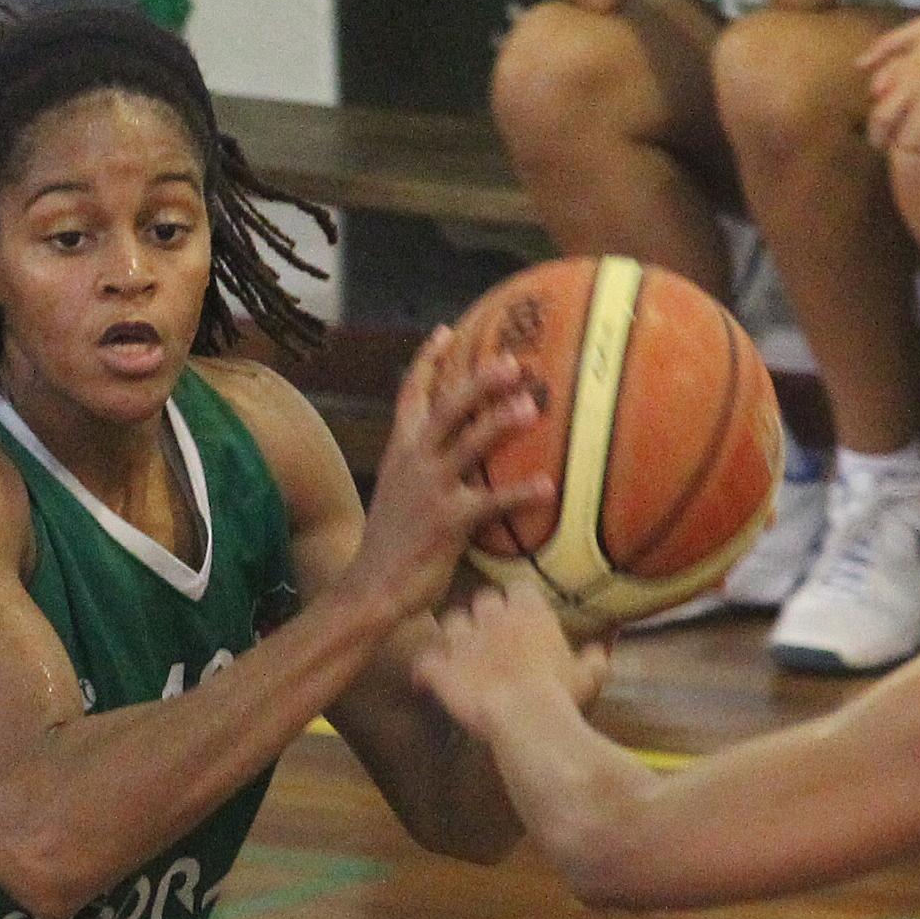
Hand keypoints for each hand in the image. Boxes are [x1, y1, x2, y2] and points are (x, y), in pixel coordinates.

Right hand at [344, 326, 547, 627]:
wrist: (371, 588)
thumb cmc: (394, 542)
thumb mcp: (400, 492)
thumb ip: (425, 465)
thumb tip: (459, 449)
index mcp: (400, 450)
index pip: (410, 394)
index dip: (427, 360)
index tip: (446, 331)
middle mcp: (412, 462)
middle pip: (446, 407)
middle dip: (478, 381)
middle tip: (513, 362)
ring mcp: (429, 490)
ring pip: (467, 445)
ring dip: (499, 423)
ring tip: (531, 407)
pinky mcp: (447, 523)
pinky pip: (489, 503)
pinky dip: (519, 494)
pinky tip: (548, 487)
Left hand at [412, 577, 599, 733]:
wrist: (525, 717)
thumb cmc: (562, 696)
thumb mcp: (588, 677)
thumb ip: (594, 659)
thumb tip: (600, 652)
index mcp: (529, 613)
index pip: (518, 589)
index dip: (517, 602)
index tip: (521, 616)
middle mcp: (493, 618)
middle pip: (482, 599)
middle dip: (485, 614)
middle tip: (491, 636)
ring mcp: (463, 641)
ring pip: (450, 622)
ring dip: (455, 636)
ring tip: (460, 655)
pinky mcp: (442, 667)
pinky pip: (425, 661)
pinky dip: (425, 671)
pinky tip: (426, 682)